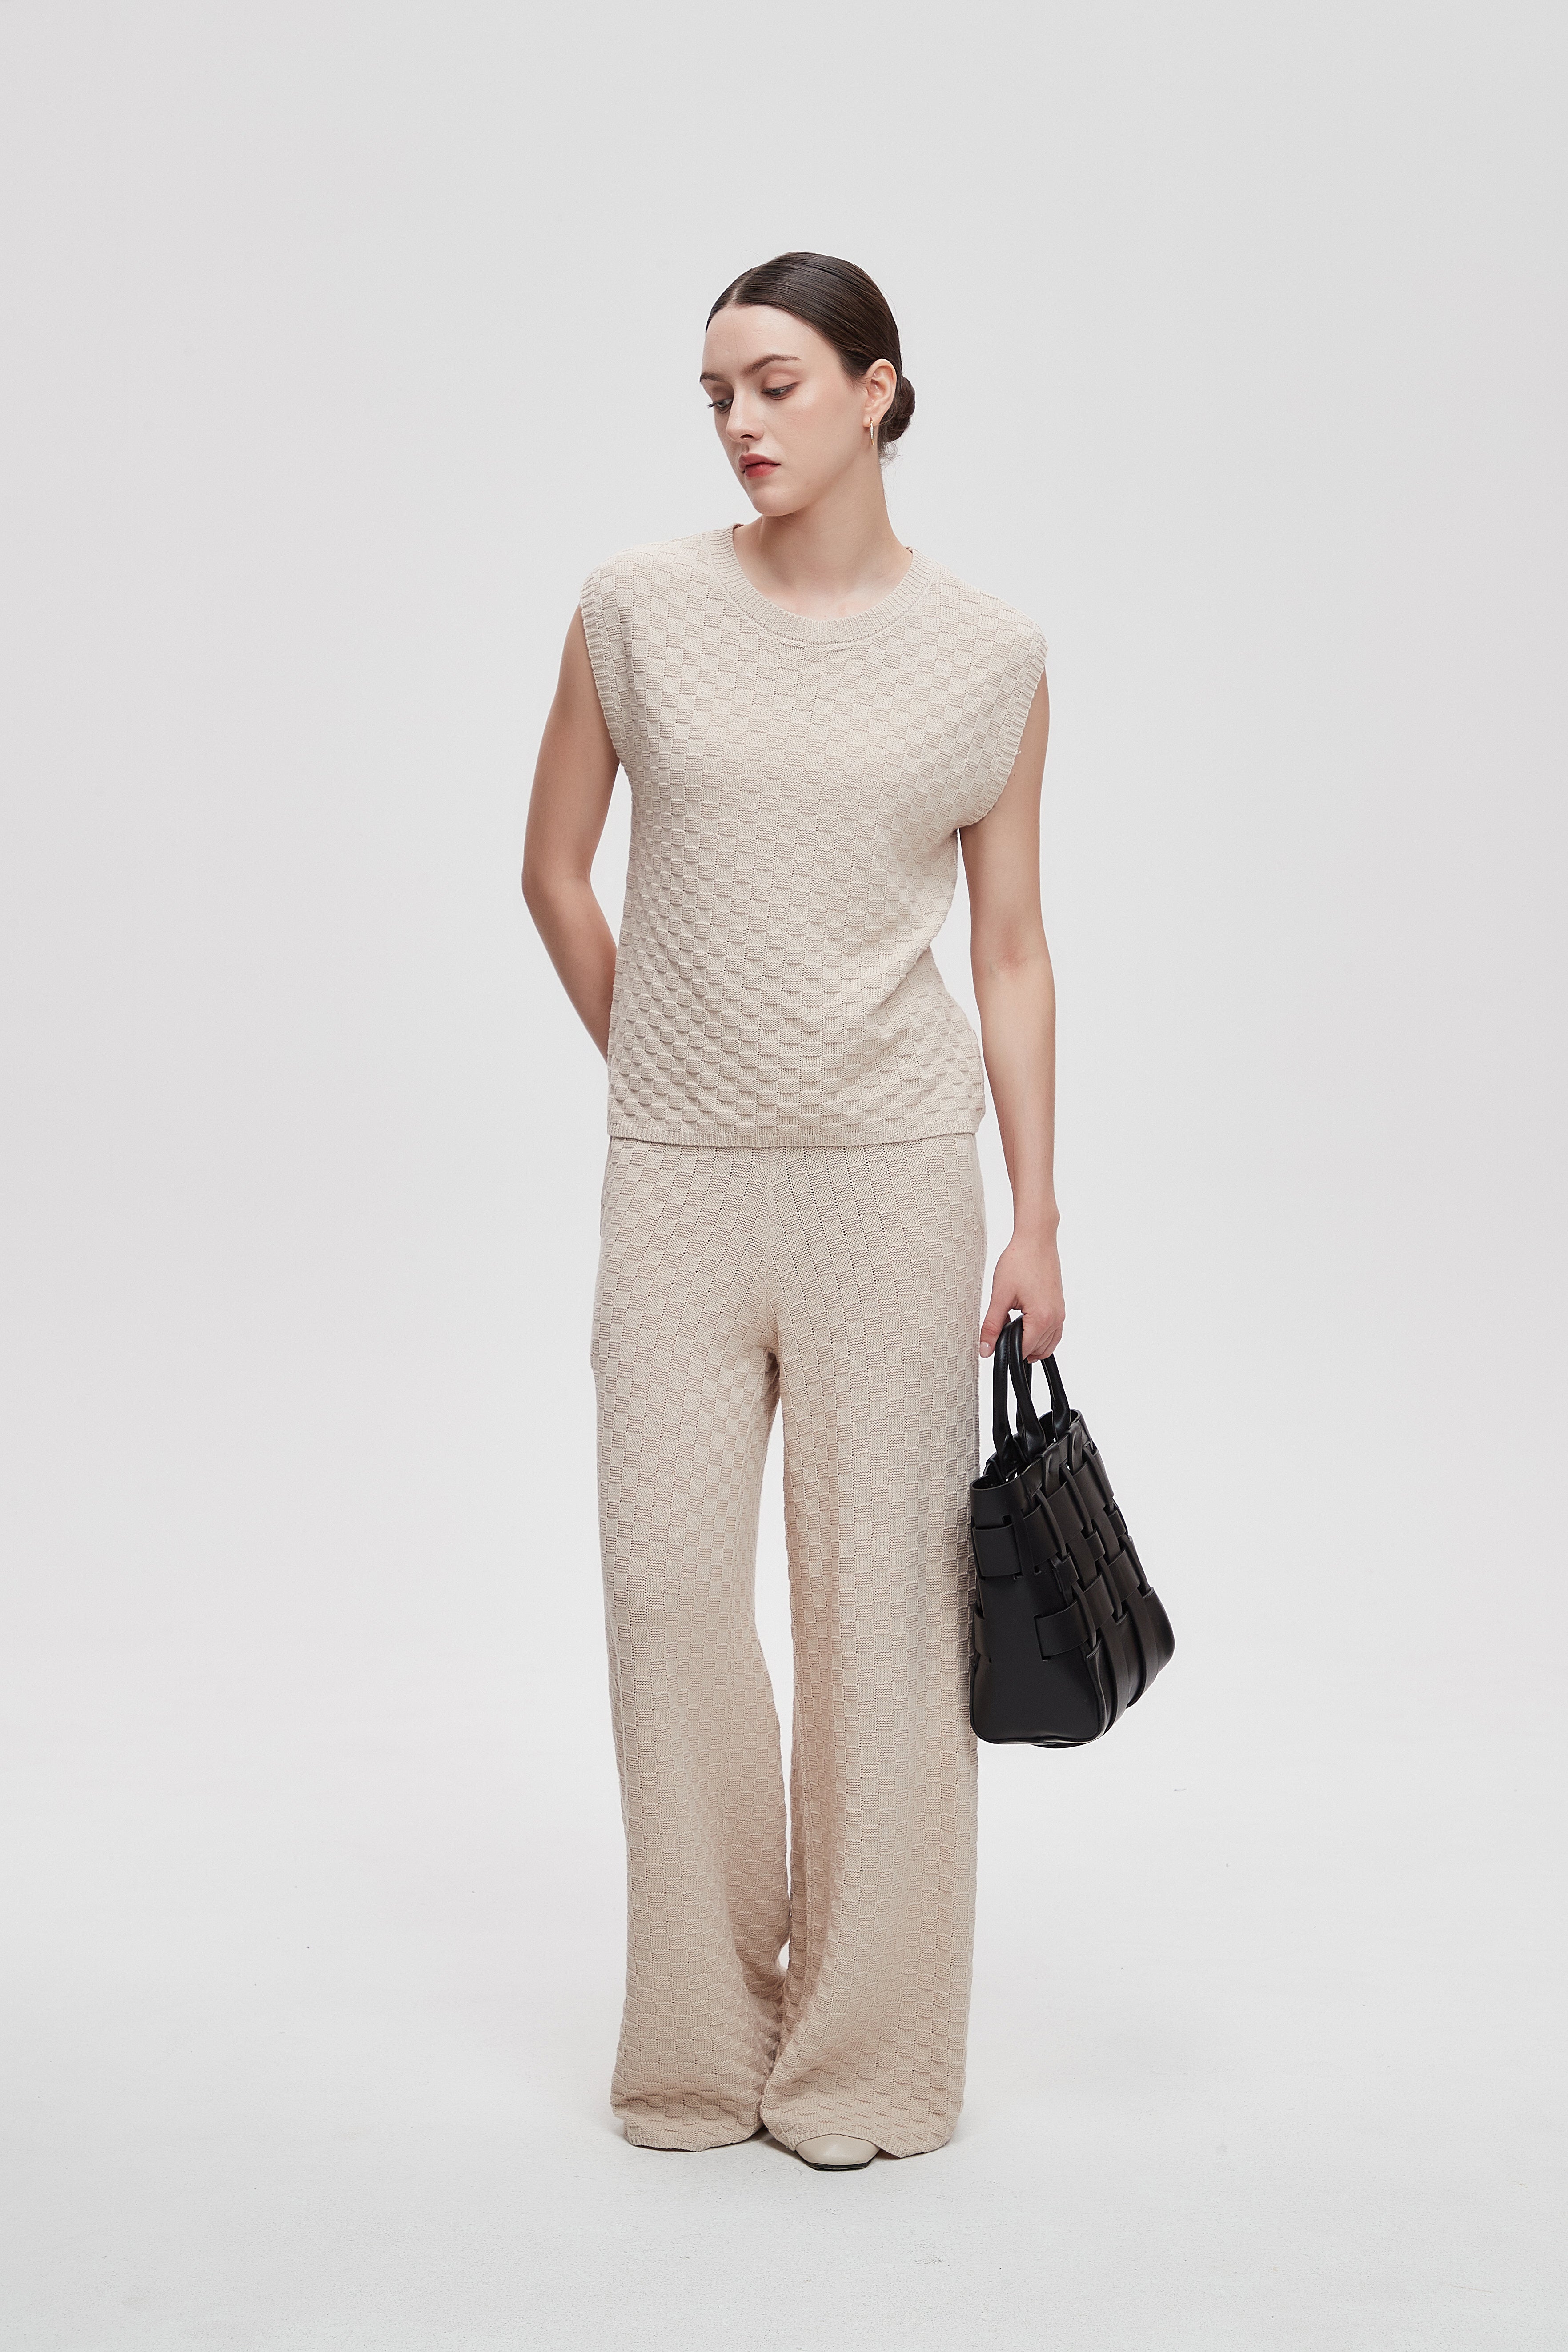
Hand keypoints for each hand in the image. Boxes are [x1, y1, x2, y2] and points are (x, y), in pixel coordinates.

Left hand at [979, 1229, 1064, 1361]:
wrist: (1036, 1240)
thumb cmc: (1020, 1261)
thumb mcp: (1000, 1296)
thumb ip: (992, 1326)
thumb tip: (985, 1349)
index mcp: (1042, 1319)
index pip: (1024, 1351)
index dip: (1006, 1349)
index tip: (994, 1341)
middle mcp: (1056, 1319)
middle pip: (1036, 1350)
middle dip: (1017, 1345)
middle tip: (1000, 1330)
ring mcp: (1060, 1313)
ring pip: (1047, 1345)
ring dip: (1030, 1343)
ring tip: (1011, 1327)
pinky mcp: (1060, 1307)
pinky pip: (1054, 1332)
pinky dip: (1041, 1336)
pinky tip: (1025, 1326)